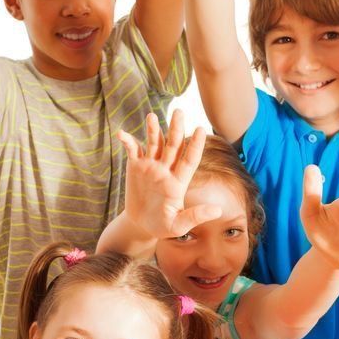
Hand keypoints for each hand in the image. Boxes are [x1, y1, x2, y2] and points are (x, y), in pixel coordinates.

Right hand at [116, 111, 220, 239]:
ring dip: (154, 130)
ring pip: (154, 143)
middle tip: (179, 112)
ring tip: (152, 116)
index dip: (195, 146)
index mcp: (178, 182)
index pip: (189, 160)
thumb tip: (217, 210)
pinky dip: (128, 141)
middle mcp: (166, 169)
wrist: (140, 224)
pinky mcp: (136, 166)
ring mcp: (151, 166)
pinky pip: (133, 150)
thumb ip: (195, 216)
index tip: (201, 130)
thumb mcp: (178, 225)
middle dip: (176, 129)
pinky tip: (121, 134)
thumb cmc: (162, 226)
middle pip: (173, 145)